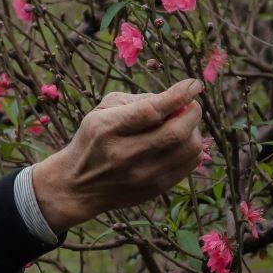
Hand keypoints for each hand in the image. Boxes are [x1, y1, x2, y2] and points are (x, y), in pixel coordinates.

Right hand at [31, 79, 205, 233]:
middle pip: (176, 132)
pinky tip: (181, 141)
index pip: (150, 111)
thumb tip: (176, 98)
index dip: (178, 95)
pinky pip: (190, 164)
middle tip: (190, 105)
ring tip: (183, 124)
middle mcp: (126, 154)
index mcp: (108, 129)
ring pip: (189, 149)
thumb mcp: (101, 111)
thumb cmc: (93, 140)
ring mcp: (143, 175)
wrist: (78, 186)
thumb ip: (137, 101)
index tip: (194, 84)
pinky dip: (192, 147)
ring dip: (194, 130)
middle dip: (192, 112)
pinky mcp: (156, 188)